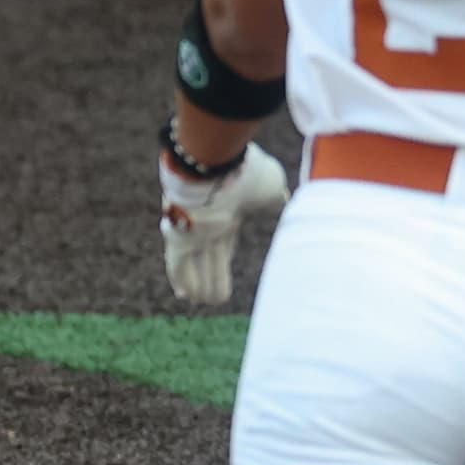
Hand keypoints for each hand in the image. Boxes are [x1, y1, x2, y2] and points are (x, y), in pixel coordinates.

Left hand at [159, 142, 289, 306]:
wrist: (217, 163)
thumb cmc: (246, 174)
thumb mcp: (269, 189)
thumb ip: (275, 200)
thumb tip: (287, 201)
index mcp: (227, 216)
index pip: (223, 246)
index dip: (220, 261)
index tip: (220, 272)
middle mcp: (206, 226)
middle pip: (207, 258)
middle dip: (207, 277)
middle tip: (205, 296)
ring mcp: (191, 231)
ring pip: (192, 264)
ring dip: (197, 284)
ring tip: (199, 300)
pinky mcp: (177, 237)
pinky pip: (178, 265)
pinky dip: (183, 280)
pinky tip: (186, 294)